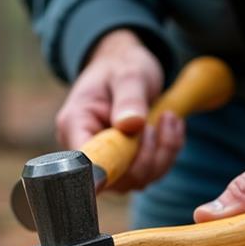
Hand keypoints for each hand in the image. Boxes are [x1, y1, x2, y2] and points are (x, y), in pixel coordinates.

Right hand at [55, 29, 183, 190]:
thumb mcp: (128, 74)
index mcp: (75, 125)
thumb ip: (129, 99)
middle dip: (147, 156)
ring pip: (138, 179)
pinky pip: (150, 173)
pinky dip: (167, 152)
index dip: (109, 168)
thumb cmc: (120, 66)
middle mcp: (86, 150)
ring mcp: (106, 161)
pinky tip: (170, 126)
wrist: (123, 65)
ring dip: (163, 153)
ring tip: (168, 117)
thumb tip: (131, 125)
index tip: (134, 146)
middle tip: (158, 120)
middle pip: (117, 179)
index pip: (85, 163)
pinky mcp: (124, 165)